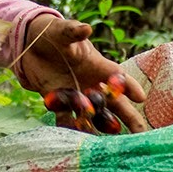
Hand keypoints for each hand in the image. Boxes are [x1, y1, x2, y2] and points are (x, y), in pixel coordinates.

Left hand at [18, 16, 148, 132]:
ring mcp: (78, 96)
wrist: (30, 45)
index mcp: (98, 66)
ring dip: (101, 127)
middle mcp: (93, 84)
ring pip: (95, 115)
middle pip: (115, 103)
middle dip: (129, 118)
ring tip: (108, 143)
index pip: (118, 77)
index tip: (140, 97)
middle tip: (142, 134)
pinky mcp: (60, 103)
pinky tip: (75, 141)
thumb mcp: (62, 31)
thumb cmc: (54, 34)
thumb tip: (85, 29)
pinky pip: (67, 119)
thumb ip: (73, 32)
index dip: (129, 86)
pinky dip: (70, 129)